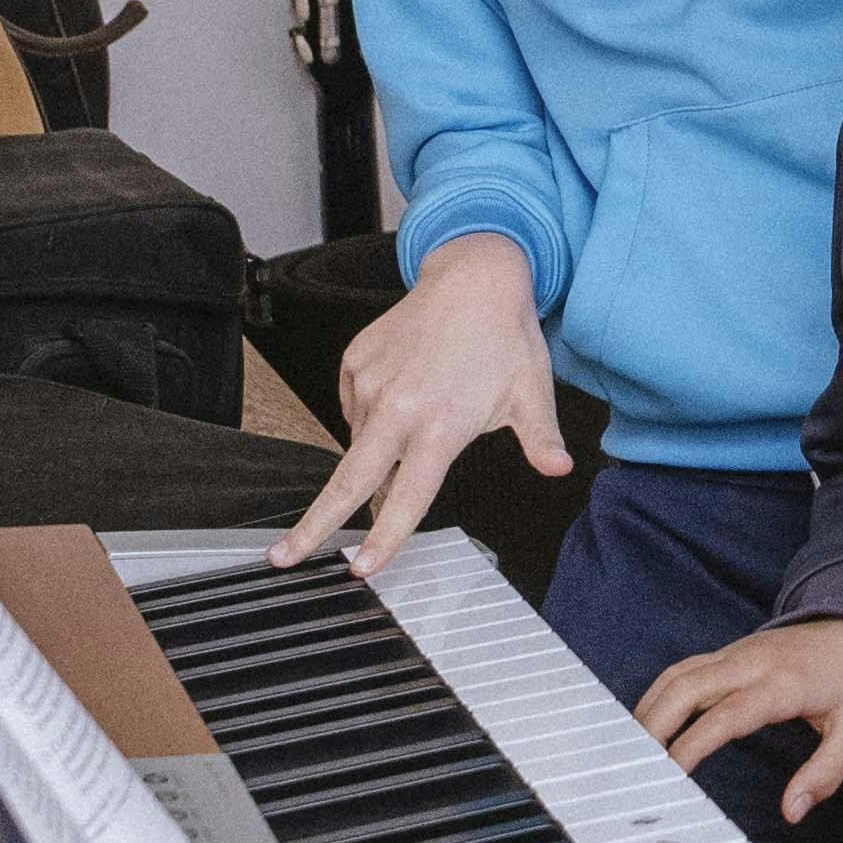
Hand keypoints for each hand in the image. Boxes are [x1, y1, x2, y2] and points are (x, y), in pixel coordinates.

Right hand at [271, 231, 560, 574]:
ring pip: (359, 443)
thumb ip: (540, 439)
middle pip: (347, 481)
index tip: (363, 567)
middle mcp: (397, 407)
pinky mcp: (354, 362)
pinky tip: (405, 392)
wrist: (473, 275)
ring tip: (422, 415)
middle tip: (283, 557)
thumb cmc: (504, 336)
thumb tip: (559, 468)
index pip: (407, 497)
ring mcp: (370, 383)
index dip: (384, 537)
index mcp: (439, 424)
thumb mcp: (531, 393)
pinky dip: (373, 415)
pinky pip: (354, 408)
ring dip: (376, 453)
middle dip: (313, 524)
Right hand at [637, 619, 842, 818]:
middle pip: (686, 686)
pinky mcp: (731, 653)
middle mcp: (751, 664)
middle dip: (653, 724)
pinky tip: (648, 722)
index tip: (668, 774)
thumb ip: (825, 774)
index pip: (725, 715)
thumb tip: (793, 811)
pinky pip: (684, 669)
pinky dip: (660, 694)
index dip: (692, 744)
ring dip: (650, 708)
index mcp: (781, 685)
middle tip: (632, 767)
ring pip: (678, 674)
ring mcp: (737, 654)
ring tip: (629, 751)